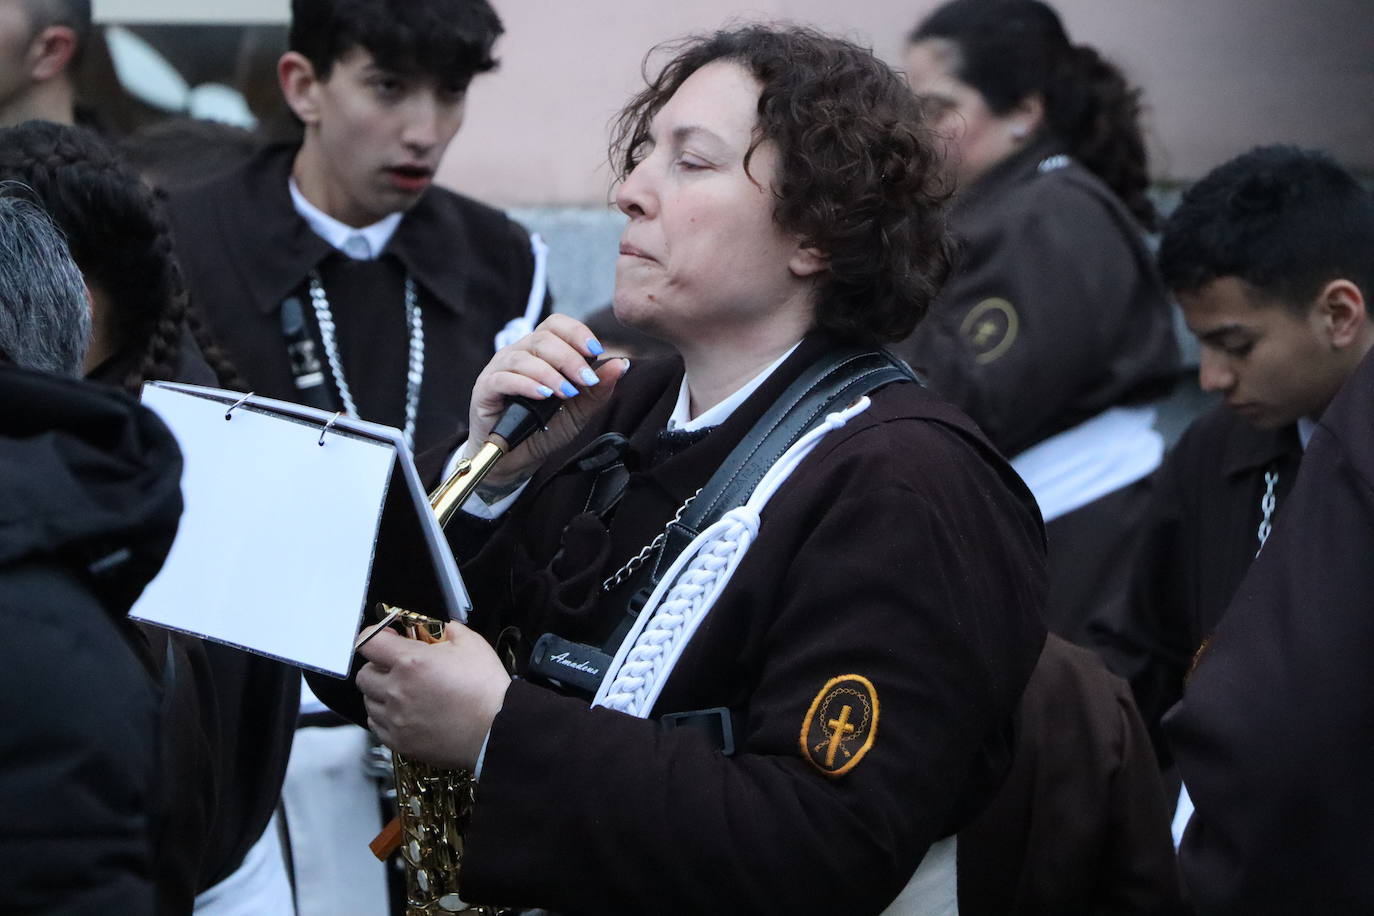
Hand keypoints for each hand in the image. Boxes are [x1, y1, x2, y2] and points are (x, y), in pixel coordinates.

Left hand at [356, 624, 510, 769]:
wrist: (497, 731)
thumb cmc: (486, 690)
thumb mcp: (472, 644)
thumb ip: (448, 630)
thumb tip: (438, 628)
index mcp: (411, 662)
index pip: (368, 642)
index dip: (375, 635)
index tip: (387, 638)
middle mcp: (396, 690)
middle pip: (364, 674)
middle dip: (378, 666)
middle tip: (398, 668)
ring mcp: (395, 719)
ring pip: (368, 701)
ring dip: (380, 693)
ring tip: (403, 692)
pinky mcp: (399, 742)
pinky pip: (376, 725)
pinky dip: (385, 717)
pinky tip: (404, 712)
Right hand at [468, 314, 630, 486]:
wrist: (517, 458)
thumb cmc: (545, 428)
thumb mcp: (579, 410)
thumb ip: (598, 389)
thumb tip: (622, 364)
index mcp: (541, 351)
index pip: (556, 325)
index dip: (576, 332)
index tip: (596, 351)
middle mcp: (519, 354)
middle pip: (542, 339)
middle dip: (569, 358)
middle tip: (586, 380)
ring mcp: (499, 369)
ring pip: (523, 357)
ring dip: (550, 373)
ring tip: (566, 392)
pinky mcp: (485, 389)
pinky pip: (504, 379)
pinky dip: (526, 385)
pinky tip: (544, 395)